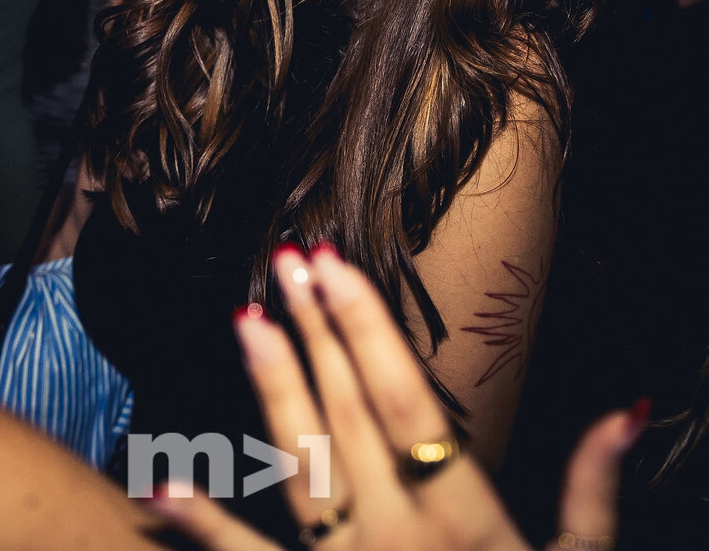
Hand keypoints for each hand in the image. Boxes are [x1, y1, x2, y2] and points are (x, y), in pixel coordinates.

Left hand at [148, 247, 643, 550]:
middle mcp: (398, 535)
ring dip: (272, 391)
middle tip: (285, 260)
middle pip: (349, 415)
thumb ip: (592, 486)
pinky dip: (203, 528)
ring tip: (246, 321)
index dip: (367, 328)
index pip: (405, 401)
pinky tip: (159, 487)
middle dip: (317, 332)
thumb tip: (624, 406)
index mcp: (463, 517)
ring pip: (303, 468)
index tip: (334, 265)